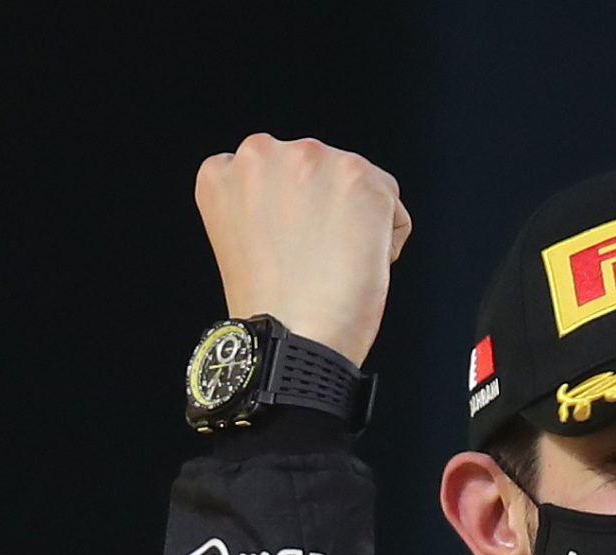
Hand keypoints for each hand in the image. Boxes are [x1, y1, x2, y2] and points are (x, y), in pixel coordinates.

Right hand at [194, 134, 410, 367]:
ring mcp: (311, 159)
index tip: (289, 248)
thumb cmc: (270, 309)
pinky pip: (392, 205)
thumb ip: (263, 203)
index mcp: (224, 171)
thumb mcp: (242, 238)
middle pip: (319, 171)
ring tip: (332, 265)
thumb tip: (307, 199)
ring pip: (357, 184)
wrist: (291, 341)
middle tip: (313, 261)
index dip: (291, 217)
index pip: (276, 174)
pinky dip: (386, 240)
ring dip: (356, 223)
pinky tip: (356, 267)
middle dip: (325, 211)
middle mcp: (261, 152)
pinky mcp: (358, 176)